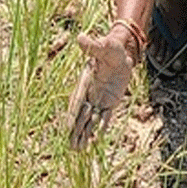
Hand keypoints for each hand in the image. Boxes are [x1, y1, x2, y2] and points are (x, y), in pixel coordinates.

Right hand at [68, 27, 135, 150]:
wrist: (120, 52)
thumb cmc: (110, 47)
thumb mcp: (104, 46)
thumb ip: (93, 45)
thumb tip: (80, 37)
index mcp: (85, 82)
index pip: (77, 101)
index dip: (72, 115)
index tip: (66, 128)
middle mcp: (90, 93)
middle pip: (81, 115)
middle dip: (76, 131)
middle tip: (70, 148)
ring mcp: (99, 98)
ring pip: (91, 119)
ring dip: (85, 133)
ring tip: (79, 150)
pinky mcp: (110, 101)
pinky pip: (105, 116)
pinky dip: (101, 127)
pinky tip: (97, 139)